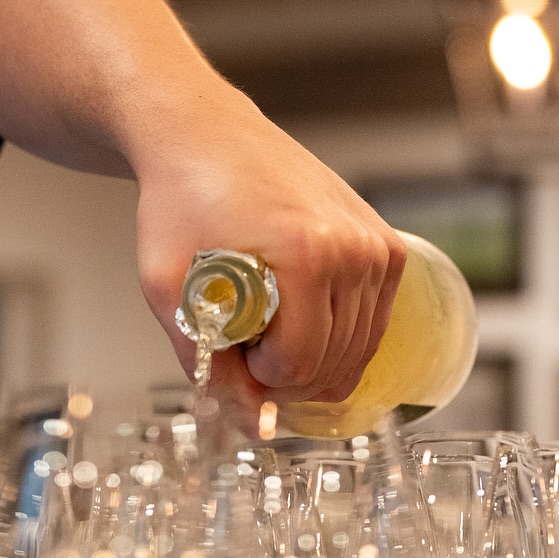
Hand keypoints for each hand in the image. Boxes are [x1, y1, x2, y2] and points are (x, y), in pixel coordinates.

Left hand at [133, 88, 405, 405]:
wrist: (205, 135)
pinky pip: (372, 328)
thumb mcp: (169, 288)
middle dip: (286, 376)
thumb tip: (249, 422)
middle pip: (333, 368)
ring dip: (313, 360)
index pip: (298, 367)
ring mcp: (378, 248)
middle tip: (247, 344)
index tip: (233, 349)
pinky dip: (338, 339)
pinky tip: (299, 315)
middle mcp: (354, 250)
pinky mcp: (389, 248)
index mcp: (306, 255)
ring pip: (358, 355)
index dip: (258, 379)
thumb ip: (205, 362)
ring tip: (270, 326)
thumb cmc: (182, 202)